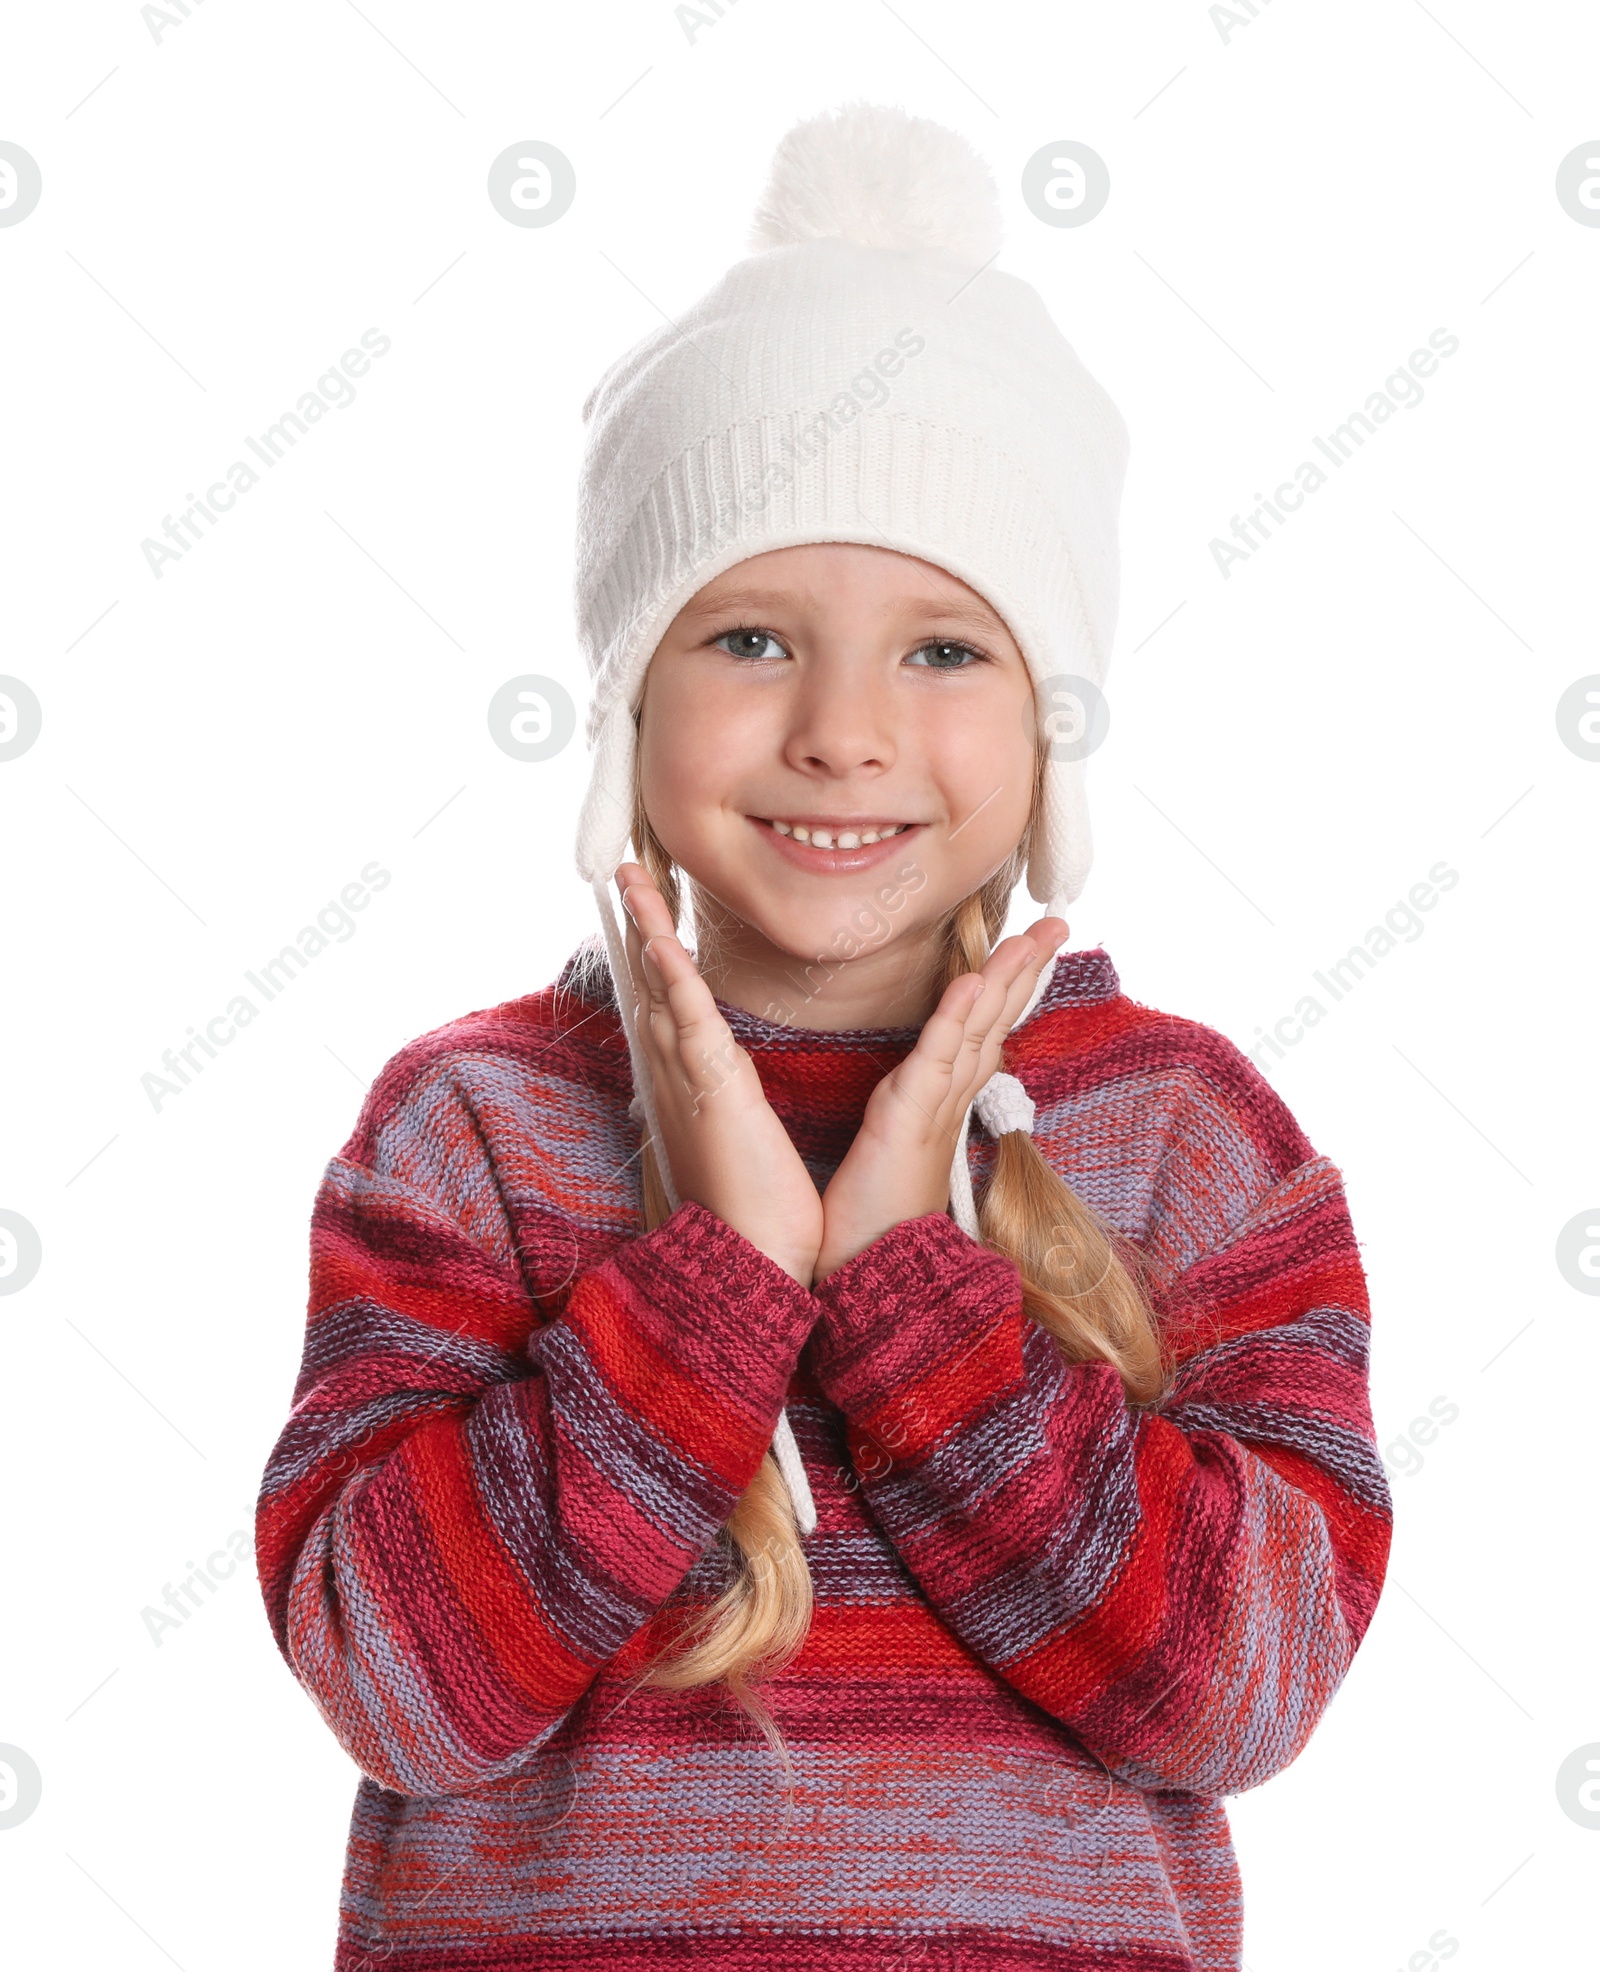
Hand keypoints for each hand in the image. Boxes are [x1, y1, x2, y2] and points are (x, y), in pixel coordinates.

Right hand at [616, 864, 823, 1285]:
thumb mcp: (740, 1134)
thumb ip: (729, 1098)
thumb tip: (725, 1079)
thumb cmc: (755, 1205)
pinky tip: (660, 934)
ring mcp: (688, 1074)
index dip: (653, 953)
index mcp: (690, 1080)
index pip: (665, 1002)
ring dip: (646, 926)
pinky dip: (671, 970)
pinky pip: (686, 1013)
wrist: (751, 1253)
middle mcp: (676, 1070)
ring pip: (659, 983)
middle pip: (650, 980)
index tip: (650, 913)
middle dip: (638, 923)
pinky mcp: (709, 1082)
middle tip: (625, 871)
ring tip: (631, 876)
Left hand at [813, 917, 1067, 1282]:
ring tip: (1032, 934)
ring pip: (977, 1030)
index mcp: (941, 1106)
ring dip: (1005, 979)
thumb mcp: (890, 1154)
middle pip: (994, 1022)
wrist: (866, 1276)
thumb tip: (912, 1094)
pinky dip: (954, 1017)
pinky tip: (972, 982)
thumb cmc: (868, 1222)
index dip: (1006, 991)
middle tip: (1055, 923)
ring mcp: (933, 1110)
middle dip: (1024, 970)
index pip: (981, 1035)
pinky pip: (936, 1059)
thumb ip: (906, 1118)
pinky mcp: (908, 1120)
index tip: (1027, 950)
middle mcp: (947, 1103)